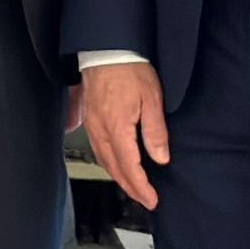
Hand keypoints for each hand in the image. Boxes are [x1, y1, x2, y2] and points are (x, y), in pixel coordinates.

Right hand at [73, 56, 168, 207]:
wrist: (106, 49)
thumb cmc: (128, 68)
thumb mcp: (152, 99)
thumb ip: (155, 131)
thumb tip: (160, 157)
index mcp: (117, 128)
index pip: (129, 167)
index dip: (141, 187)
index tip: (151, 199)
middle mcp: (100, 130)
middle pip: (114, 168)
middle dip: (129, 187)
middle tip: (144, 199)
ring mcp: (92, 124)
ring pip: (103, 160)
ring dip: (118, 176)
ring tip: (132, 186)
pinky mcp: (89, 118)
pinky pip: (97, 148)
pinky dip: (107, 163)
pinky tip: (114, 164)